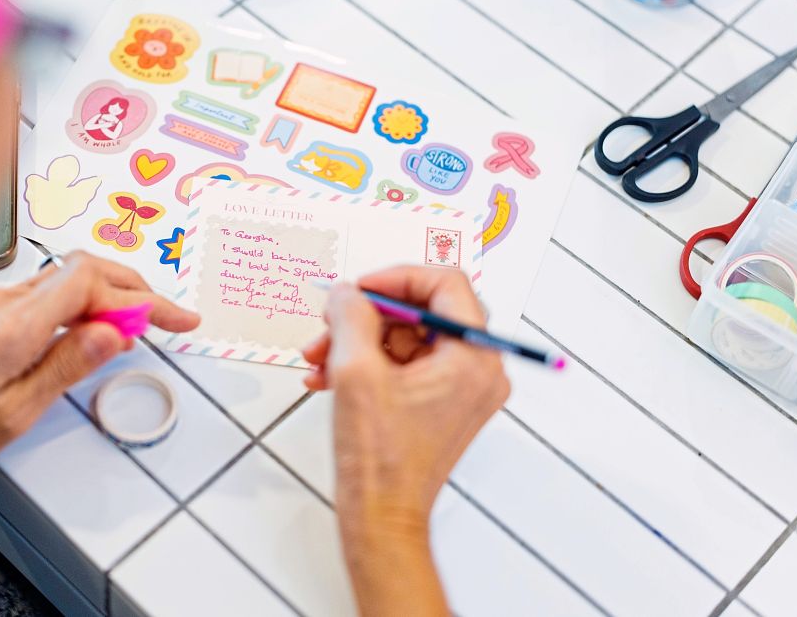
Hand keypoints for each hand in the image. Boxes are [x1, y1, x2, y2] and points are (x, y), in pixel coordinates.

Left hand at [0, 252, 198, 476]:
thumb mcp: (13, 412)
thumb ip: (65, 366)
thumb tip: (111, 333)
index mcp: (14, 328)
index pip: (91, 284)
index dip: (140, 297)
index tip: (172, 319)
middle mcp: (4, 303)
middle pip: (85, 269)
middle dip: (135, 288)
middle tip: (168, 317)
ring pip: (68, 277)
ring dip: (111, 292)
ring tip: (140, 324)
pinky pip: (50, 291)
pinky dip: (84, 300)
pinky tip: (94, 325)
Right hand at [302, 267, 507, 616]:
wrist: (381, 516)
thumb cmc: (379, 459)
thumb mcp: (355, 371)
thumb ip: (350, 316)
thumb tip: (347, 291)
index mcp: (473, 358)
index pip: (445, 284)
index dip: (396, 279)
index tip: (359, 289)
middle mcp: (478, 370)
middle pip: (422, 312)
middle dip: (367, 315)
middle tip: (329, 323)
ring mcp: (461, 390)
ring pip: (407, 339)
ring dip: (358, 341)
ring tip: (318, 358)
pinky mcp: (441, 405)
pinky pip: (404, 365)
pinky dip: (366, 364)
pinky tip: (327, 376)